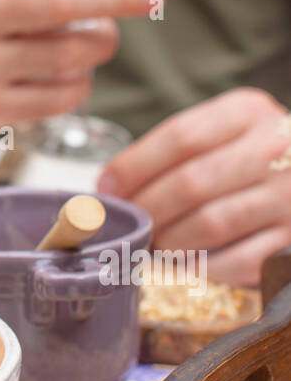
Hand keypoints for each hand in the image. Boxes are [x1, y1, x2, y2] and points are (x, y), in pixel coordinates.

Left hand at [97, 89, 290, 286]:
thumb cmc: (250, 153)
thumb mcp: (222, 130)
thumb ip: (175, 150)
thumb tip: (111, 187)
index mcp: (247, 113)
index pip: (180, 138)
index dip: (134, 166)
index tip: (107, 188)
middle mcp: (274, 149)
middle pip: (191, 183)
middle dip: (148, 208)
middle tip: (127, 224)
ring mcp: (288, 196)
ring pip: (212, 223)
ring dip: (170, 240)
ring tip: (152, 244)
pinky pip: (239, 260)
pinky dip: (202, 267)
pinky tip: (183, 264)